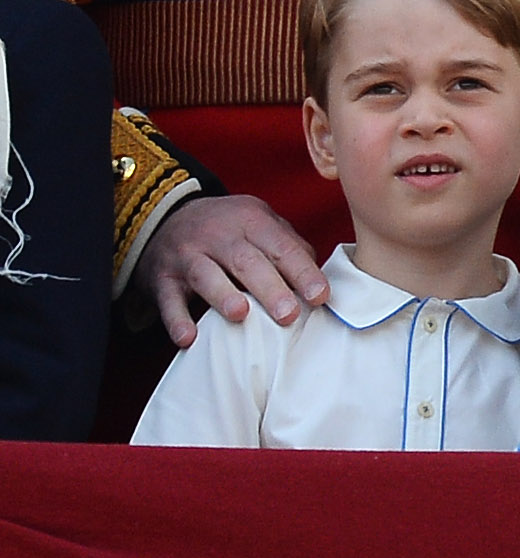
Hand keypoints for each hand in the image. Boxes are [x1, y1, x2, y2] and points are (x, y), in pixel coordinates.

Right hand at [139, 194, 328, 347]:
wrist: (166, 219)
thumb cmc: (229, 230)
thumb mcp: (260, 224)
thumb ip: (289, 246)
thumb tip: (319, 278)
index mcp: (251, 220)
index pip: (281, 246)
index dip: (302, 271)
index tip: (320, 296)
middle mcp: (218, 234)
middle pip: (246, 261)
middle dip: (269, 288)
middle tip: (289, 315)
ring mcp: (186, 254)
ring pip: (205, 274)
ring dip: (223, 296)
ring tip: (241, 316)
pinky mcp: (161, 277)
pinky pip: (168, 298)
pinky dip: (176, 319)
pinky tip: (188, 338)